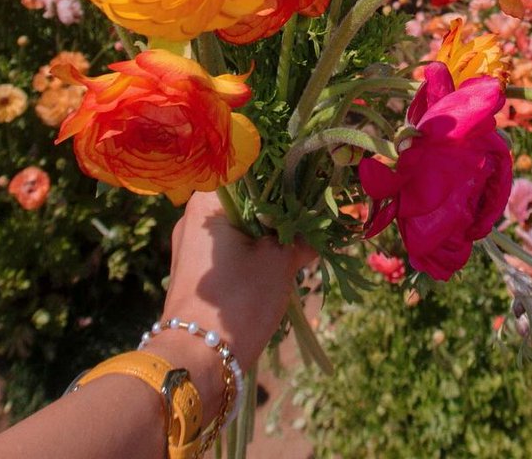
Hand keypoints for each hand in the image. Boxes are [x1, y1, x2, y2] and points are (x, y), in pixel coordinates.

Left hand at [145, 191, 313, 418]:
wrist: (199, 362)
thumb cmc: (239, 300)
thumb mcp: (280, 262)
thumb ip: (306, 234)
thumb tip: (338, 218)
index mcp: (208, 202)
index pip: (252, 170)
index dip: (286, 175)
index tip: (315, 181)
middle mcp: (194, 216)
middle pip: (248, 198)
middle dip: (283, 206)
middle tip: (315, 211)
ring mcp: (193, 245)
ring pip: (242, 224)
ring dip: (272, 229)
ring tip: (305, 235)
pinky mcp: (198, 271)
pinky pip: (234, 247)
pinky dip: (258, 248)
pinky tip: (284, 257)